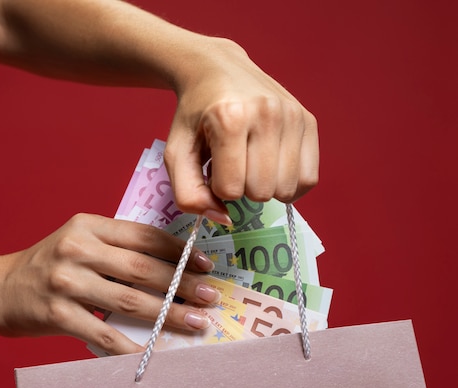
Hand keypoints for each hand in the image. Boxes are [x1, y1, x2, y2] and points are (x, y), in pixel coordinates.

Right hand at [0, 213, 218, 354]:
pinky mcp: (57, 313)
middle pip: (142, 269)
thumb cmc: (47, 266)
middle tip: (209, 298)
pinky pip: (103, 333)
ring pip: (130, 301)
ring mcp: (66, 282)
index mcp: (88, 225)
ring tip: (196, 323)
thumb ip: (115, 247)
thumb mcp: (77, 241)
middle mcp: (77, 249)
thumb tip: (171, 268)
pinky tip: (154, 351)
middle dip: (182, 285)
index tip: (205, 265)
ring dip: (168, 315)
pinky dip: (131, 344)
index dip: (179, 251)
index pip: (144, 235)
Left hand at [165, 37, 318, 221]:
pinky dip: (290, 184)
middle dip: (242, 189)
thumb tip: (225, 219)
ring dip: (265, 188)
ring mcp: (292, 115)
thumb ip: (188, 194)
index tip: (213, 168)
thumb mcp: (176, 153)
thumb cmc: (194, 116)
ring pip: (287, 189)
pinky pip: (309, 178)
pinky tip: (272, 169)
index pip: (231, 189)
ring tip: (251, 164)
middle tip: (233, 166)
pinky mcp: (309, 120)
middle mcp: (267, 113)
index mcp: (229, 118)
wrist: (216, 70)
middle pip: (262, 192)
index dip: (217, 188)